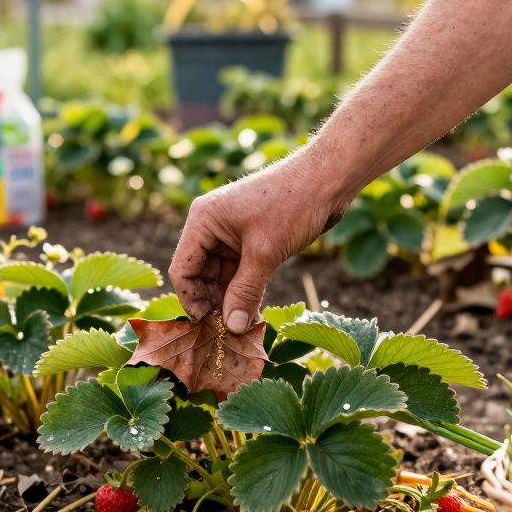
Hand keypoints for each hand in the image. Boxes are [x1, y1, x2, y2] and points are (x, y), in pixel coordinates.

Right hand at [169, 151, 347, 333]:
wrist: (329, 179)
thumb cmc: (293, 204)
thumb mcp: (265, 253)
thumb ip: (245, 292)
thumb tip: (232, 329)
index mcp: (203, 220)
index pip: (182, 269)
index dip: (191, 300)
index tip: (208, 326)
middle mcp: (211, 226)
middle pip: (199, 275)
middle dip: (211, 303)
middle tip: (227, 332)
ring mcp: (231, 234)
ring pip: (219, 277)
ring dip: (229, 301)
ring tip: (242, 328)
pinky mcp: (250, 241)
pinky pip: (238, 272)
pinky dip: (243, 291)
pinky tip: (252, 313)